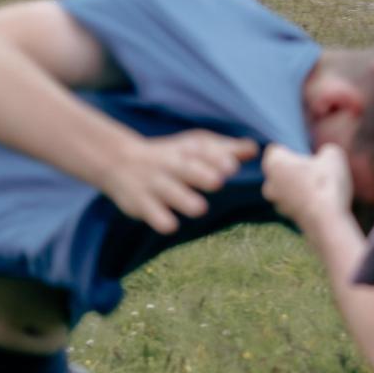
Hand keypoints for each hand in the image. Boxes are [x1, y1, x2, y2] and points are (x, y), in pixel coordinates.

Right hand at [102, 130, 257, 234]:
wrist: (119, 161)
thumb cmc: (170, 156)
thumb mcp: (194, 147)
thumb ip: (225, 149)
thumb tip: (254, 150)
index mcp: (187, 152)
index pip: (203, 152)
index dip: (217, 159)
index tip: (232, 167)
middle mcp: (170, 166)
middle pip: (186, 169)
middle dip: (201, 175)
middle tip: (217, 182)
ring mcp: (154, 184)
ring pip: (169, 192)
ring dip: (183, 200)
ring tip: (199, 208)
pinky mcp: (140, 204)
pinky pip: (151, 213)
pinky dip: (160, 219)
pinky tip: (170, 225)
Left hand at [263, 143, 351, 235]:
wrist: (327, 219)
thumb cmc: (326, 182)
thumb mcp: (332, 154)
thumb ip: (325, 151)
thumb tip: (325, 156)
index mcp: (274, 162)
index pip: (276, 150)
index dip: (293, 150)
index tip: (307, 154)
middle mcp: (269, 182)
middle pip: (280, 170)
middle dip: (295, 169)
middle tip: (316, 170)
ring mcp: (277, 202)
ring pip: (286, 188)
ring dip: (299, 186)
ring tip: (321, 187)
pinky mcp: (287, 217)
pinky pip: (295, 203)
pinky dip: (305, 201)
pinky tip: (322, 201)